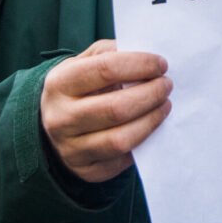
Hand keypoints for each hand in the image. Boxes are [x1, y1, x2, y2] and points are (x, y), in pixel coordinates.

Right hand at [40, 39, 172, 182]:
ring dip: (151, 120)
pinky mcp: (85, 170)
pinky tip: (150, 127)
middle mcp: (60, 118)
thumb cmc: (82, 84)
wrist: (54, 121)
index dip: (140, 64)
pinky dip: (142, 143)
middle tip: (167, 85)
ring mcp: (70, 148)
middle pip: (116, 108)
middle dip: (150, 94)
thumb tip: (148, 57)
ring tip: (165, 105)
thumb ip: (115, 52)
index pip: (106, 69)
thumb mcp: (89, 60)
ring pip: (121, 139)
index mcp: (60, 83)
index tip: (162, 64)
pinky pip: (122, 161)